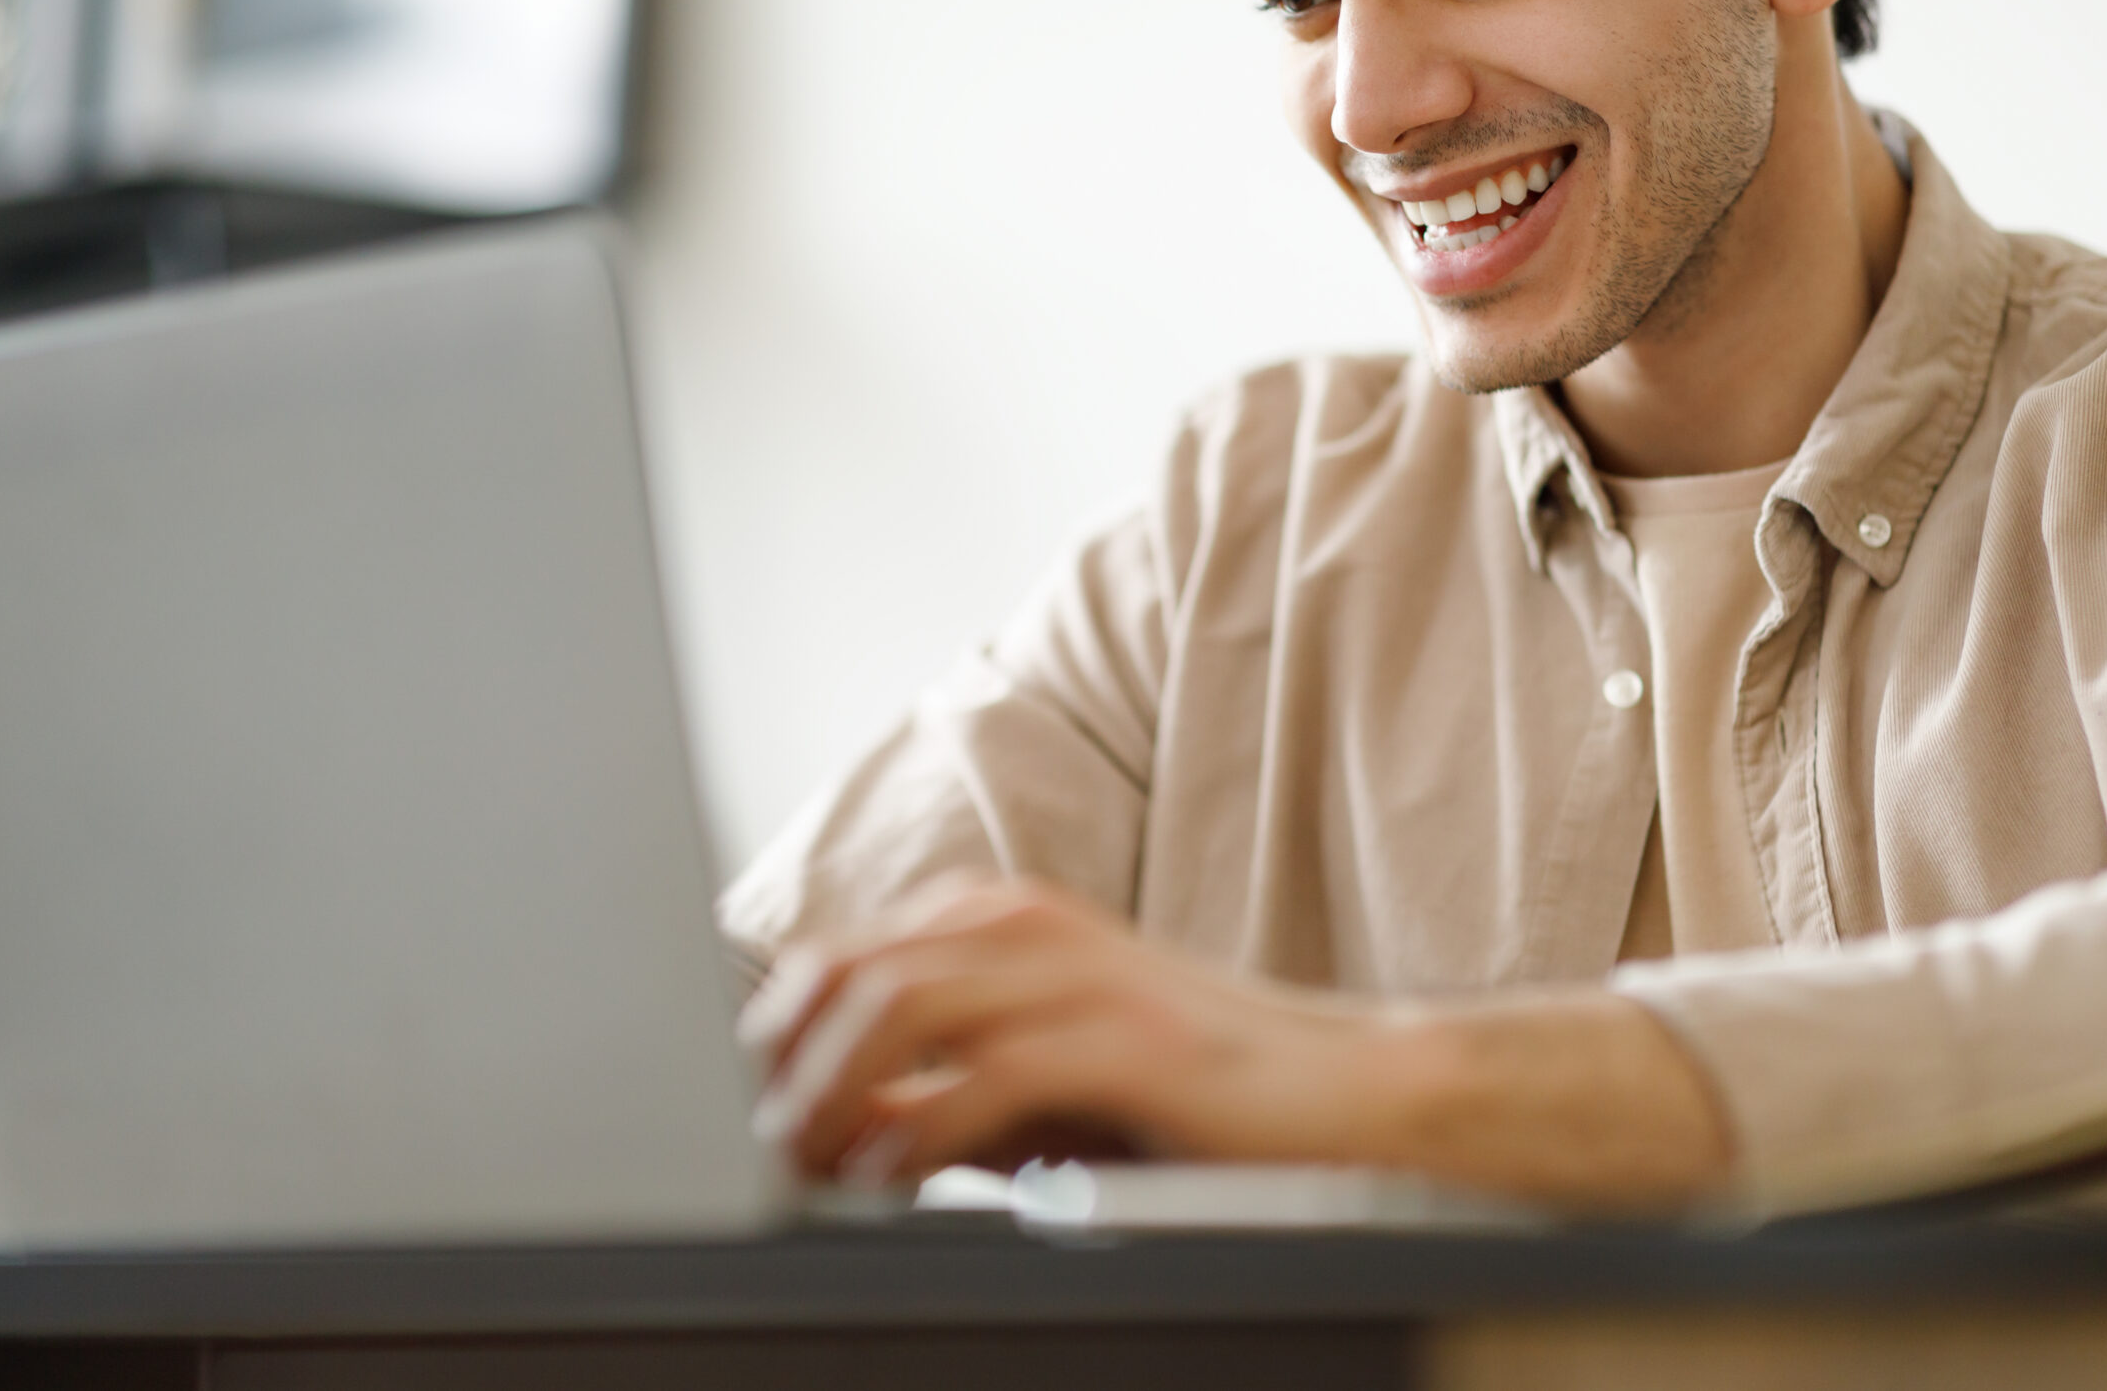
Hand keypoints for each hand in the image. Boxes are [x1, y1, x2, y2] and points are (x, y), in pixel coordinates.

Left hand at [738, 875, 1733, 1207]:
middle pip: (849, 972)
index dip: (779, 1037)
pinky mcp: (1126, 1042)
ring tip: (814, 1167)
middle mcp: (1029, 929)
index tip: (755, 1118)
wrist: (1351, 1095)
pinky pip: (985, 1076)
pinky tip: (897, 1184)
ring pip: (898, 1008)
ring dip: (833, 1095)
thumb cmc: (1197, 1097)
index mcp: (1002, 922)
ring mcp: (1079, 977)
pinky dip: (918, 1135)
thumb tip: (832, 1127)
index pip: (841, 958)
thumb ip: (947, 1085)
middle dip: (786, 1065)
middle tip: (765, 1151)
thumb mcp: (1047, 1082)